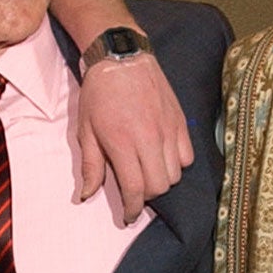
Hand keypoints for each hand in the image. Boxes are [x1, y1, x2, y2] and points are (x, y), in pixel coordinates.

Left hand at [76, 55, 192, 220]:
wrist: (121, 57)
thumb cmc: (99, 94)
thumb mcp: (86, 130)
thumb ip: (90, 166)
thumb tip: (86, 196)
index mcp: (122, 142)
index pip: (134, 188)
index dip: (132, 209)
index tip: (128, 215)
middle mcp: (149, 138)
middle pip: (159, 186)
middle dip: (146, 195)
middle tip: (135, 190)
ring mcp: (168, 129)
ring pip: (175, 174)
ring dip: (161, 180)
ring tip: (148, 172)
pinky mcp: (180, 121)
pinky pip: (187, 157)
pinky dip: (177, 164)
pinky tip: (163, 157)